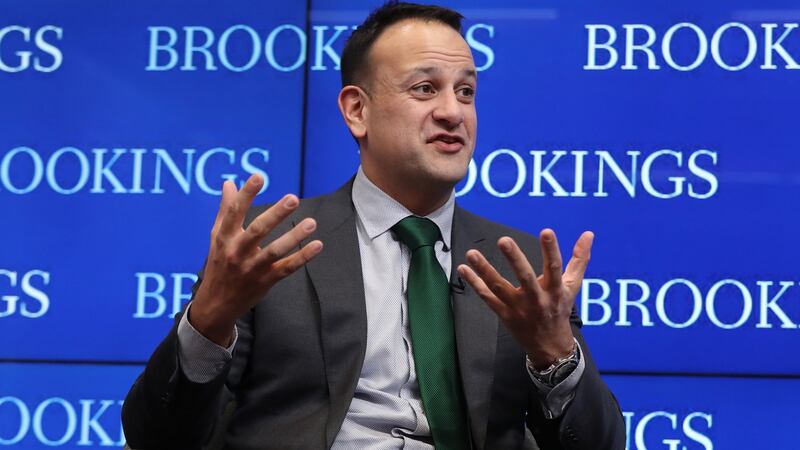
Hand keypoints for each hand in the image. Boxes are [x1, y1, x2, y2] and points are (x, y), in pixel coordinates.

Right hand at [190, 174, 322, 345]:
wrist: (216, 303)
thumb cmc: (219, 263)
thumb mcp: (217, 237)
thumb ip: (225, 210)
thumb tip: (228, 183)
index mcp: (224, 237)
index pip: (234, 212)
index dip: (246, 194)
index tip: (258, 176)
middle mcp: (237, 252)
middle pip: (258, 230)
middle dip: (276, 214)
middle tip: (293, 198)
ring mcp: (252, 268)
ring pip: (275, 251)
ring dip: (294, 237)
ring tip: (312, 223)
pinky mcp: (265, 281)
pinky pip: (286, 268)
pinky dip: (302, 257)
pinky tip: (317, 245)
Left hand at [457, 229, 592, 368]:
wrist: (550, 347)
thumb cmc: (560, 309)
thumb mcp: (573, 286)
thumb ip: (580, 259)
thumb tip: (589, 233)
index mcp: (555, 290)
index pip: (555, 267)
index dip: (551, 250)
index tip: (547, 231)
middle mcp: (536, 299)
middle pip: (525, 278)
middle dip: (514, 259)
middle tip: (504, 240)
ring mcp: (518, 308)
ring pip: (499, 287)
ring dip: (485, 270)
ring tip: (471, 253)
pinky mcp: (504, 314)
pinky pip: (487, 297)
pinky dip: (474, 283)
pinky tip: (463, 268)